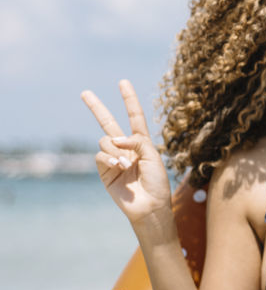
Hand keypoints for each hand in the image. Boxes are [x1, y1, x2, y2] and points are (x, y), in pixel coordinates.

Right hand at [81, 80, 173, 231]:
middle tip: (84, 93)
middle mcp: (125, 148)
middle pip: (108, 123)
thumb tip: (115, 139)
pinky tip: (119, 168)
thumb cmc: (156, 183)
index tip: (122, 82)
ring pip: (105, 141)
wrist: (149, 207)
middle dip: (96, 107)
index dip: (129, 99)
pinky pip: (100, 156)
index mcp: (141, 142)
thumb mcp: (153, 157)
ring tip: (128, 166)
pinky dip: (109, 159)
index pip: (134, 116)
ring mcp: (113, 158)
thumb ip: (136, 142)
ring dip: (116, 151)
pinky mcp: (104, 171)